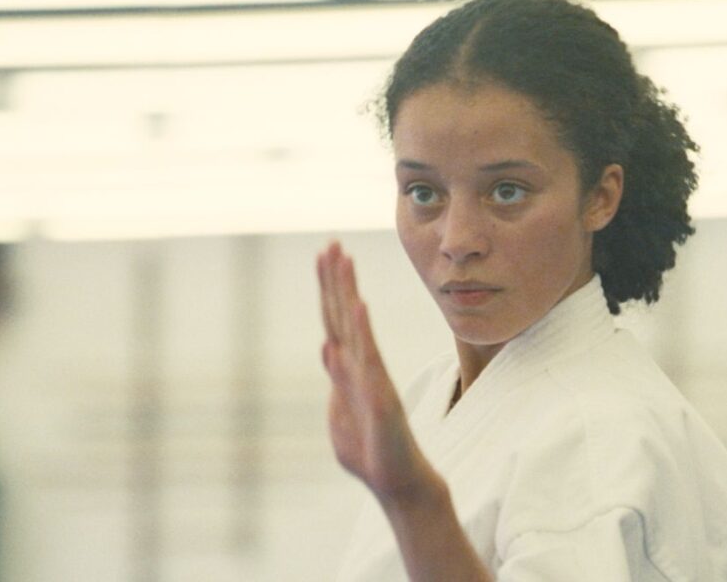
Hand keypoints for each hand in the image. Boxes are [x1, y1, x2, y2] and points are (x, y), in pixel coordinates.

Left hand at [316, 242, 438, 502]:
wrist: (399, 483)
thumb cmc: (372, 452)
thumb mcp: (343, 414)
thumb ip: (337, 382)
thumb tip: (328, 348)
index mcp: (348, 370)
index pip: (335, 321)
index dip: (330, 288)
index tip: (326, 254)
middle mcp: (361, 367)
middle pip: (342, 315)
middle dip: (336, 278)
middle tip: (332, 243)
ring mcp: (371, 379)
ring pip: (354, 327)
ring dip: (346, 291)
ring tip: (342, 258)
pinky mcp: (380, 397)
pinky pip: (369, 359)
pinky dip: (362, 331)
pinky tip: (358, 305)